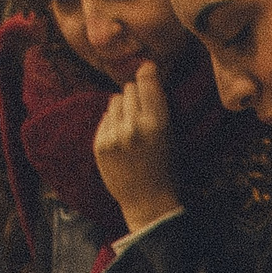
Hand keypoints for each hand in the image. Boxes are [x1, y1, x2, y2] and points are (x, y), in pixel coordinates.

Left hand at [93, 62, 179, 234]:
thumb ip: (158, 106)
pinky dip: (113, 123)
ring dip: (123, 108)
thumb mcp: (172, 136)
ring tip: (131, 126)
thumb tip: (145, 71)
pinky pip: (105, 117)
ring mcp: (114, 135)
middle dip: (136, 95)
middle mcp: (134, 126)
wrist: (148, 203)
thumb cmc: (166, 169)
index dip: (148, 72)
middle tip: (143, 111)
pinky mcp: (99, 144)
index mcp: (157, 124)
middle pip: (129, 88)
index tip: (148, 69)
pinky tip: (122, 138)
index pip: (146, 81)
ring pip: (114, 100)